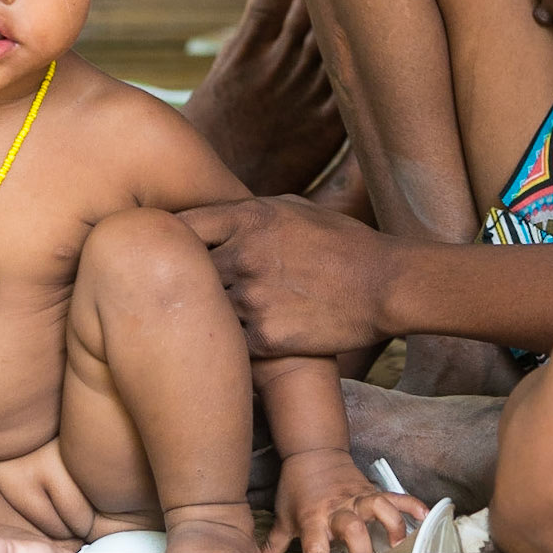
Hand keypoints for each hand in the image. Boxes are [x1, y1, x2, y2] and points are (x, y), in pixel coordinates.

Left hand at [179, 195, 391, 356]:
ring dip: (205, 315)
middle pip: (185, 270)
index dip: (169, 239)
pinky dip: (227, 344)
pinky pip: (228, 343)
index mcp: (249, 218)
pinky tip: (234, 343)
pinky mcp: (266, 338)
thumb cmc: (342, 242)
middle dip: (183, 280)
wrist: (385, 285)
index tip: (168, 250)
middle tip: (176, 291)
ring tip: (202, 321)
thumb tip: (217, 217)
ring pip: (204, 310)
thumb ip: (251, 211)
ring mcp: (253, 298)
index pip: (182, 224)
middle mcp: (244, 255)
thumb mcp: (294, 208)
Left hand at [263, 448, 427, 552]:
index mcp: (313, 517)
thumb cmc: (295, 487)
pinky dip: (411, 504)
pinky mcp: (371, 488)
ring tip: (399, 545)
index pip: (315, 542)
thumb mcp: (282, 516)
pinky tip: (425, 516)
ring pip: (379, 506)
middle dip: (361, 547)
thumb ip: (274, 545)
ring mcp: (358, 496)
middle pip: (352, 526)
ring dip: (391, 524)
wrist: (311, 449)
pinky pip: (395, 495)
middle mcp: (338, 507)